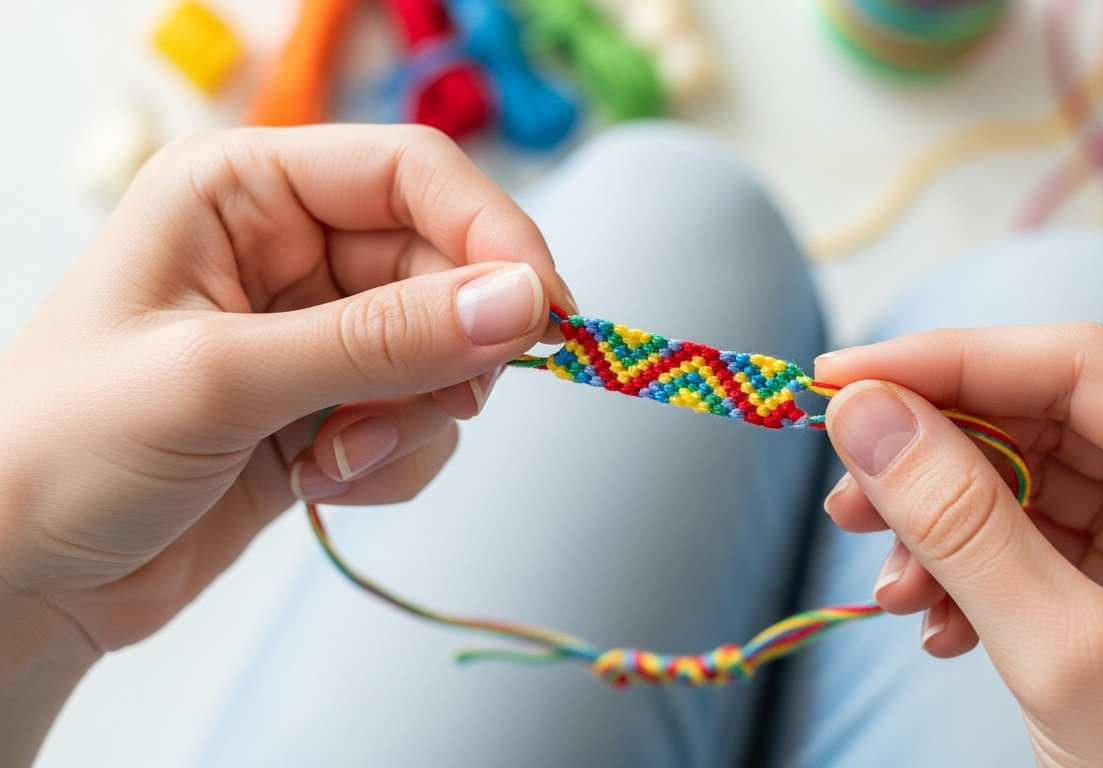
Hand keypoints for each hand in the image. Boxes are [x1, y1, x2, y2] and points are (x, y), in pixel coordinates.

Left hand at [0, 125, 572, 765]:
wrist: (18, 581)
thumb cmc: (63, 451)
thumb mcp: (223, 380)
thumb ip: (382, 341)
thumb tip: (522, 304)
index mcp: (242, 190)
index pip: (413, 173)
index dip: (493, 234)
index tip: (547, 313)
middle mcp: (287, 247)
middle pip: (445, 269)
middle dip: (446, 353)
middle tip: (436, 408)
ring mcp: (313, 330)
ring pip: (446, 352)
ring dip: (414, 419)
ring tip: (332, 459)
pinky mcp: (330, 404)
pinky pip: (423, 417)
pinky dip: (395, 460)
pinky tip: (320, 481)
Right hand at [819, 323, 1102, 766]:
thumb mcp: (1067, 653)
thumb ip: (959, 522)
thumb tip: (865, 416)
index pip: (1074, 366)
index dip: (943, 362)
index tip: (837, 380)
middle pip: (1049, 416)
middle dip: (937, 458)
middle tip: (848, 492)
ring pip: (1035, 475)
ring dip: (947, 525)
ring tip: (894, 585)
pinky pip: (1045, 533)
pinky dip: (978, 567)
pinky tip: (936, 617)